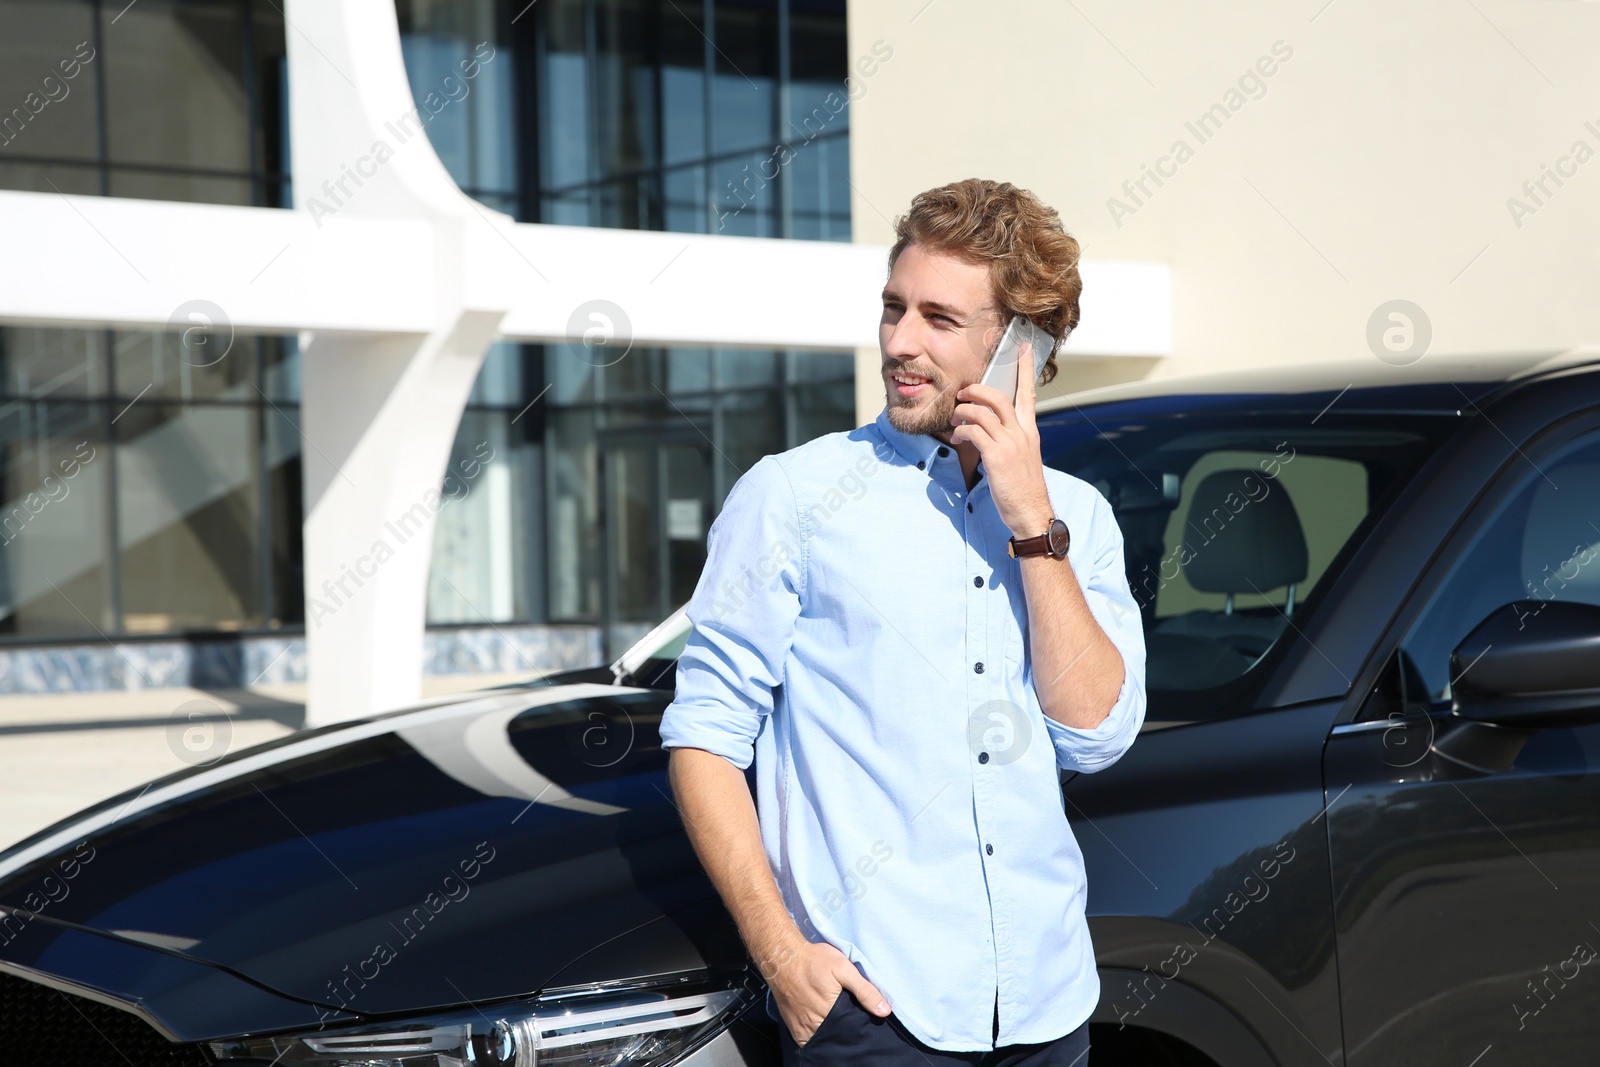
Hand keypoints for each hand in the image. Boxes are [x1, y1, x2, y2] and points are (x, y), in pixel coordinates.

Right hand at [767, 939, 890, 1046]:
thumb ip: (864, 990)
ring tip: (837, 1021)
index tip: (864, 1019)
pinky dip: (818, 1037)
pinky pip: (808, 1041)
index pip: (853, 1030)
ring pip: (824, 1040)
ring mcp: (803, 1027)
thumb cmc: (813, 960)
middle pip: (839, 1037)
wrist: (782, 957)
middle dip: (847, 1031)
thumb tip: (884, 1010)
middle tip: (849, 1017)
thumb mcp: (843, 968)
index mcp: (831, 1012)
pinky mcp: (794, 1027)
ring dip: (832, 1035)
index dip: (860, 1026)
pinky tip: (823, 1026)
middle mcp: (816, 1024)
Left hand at [950, 341, 1054, 537]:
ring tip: (956, 420)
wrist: (1031, 513)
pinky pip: (974, 432)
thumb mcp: (1021, 457)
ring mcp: (1011, 444)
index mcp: (1029, 430)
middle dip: (977, 390)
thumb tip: (986, 428)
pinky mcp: (997, 456)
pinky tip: (958, 438)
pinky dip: (962, 432)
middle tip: (963, 393)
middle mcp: (1022, 433)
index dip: (1025, 368)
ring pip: (983, 412)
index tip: (1022, 347)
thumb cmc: (1022, 488)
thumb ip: (1009, 438)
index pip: (1028, 392)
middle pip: (999, 396)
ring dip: (964, 412)